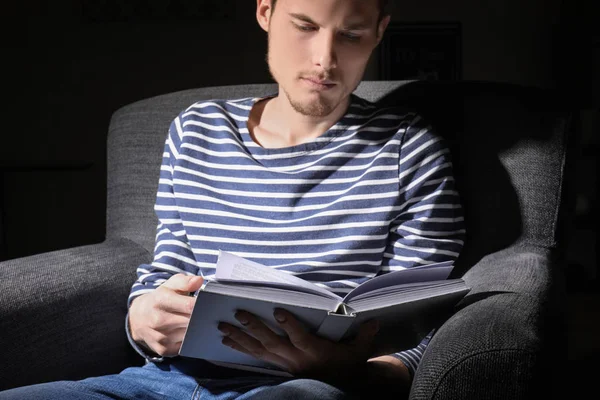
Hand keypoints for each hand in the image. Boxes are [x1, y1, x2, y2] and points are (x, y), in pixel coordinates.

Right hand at [129, 273, 203, 356]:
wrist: (138, 319)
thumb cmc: (160, 300)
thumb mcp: (170, 285)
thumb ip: (185, 281)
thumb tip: (199, 280)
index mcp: (161, 301)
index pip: (189, 305)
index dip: (202, 305)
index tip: (209, 304)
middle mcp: (159, 320)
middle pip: (191, 321)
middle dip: (201, 317)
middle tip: (207, 313)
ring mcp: (161, 337)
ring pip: (190, 335)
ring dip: (198, 330)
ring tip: (199, 322)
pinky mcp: (164, 349)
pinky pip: (186, 346)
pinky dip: (191, 340)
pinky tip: (191, 333)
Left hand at [217, 308, 378, 380]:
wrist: (340, 385)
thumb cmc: (348, 363)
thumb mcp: (360, 351)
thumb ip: (364, 336)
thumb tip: (372, 321)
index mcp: (316, 352)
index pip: (300, 337)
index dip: (289, 325)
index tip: (277, 310)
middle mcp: (297, 358)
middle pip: (272, 342)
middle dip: (254, 328)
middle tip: (239, 313)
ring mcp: (285, 363)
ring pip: (259, 350)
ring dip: (240, 338)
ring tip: (222, 327)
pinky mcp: (278, 365)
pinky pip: (256, 357)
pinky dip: (240, 348)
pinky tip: (226, 341)